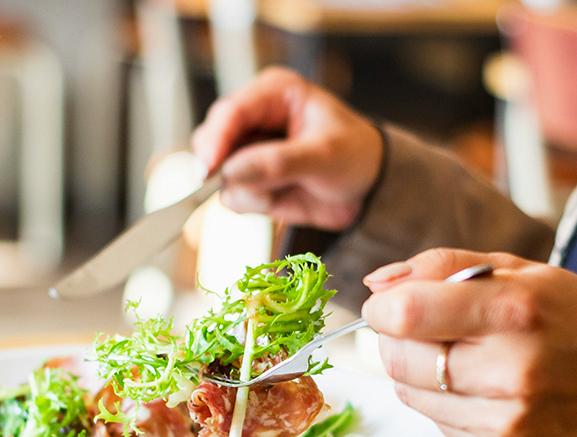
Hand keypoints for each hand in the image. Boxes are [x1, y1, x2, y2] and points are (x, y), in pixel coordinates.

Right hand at [191, 67, 382, 229]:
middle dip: (224, 168)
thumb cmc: (356, 157)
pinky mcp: (248, 179)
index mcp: (274, 93)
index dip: (216, 140)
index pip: (231, 111)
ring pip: (217, 172)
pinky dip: (251, 203)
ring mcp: (248, 150)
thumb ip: (279, 163)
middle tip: (249, 186)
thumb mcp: (325, 156)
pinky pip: (232, 196)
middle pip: (212, 139)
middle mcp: (255, 118)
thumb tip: (233, 173)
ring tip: (281, 191)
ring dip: (246, 189)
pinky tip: (278, 199)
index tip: (208, 169)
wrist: (368, 190)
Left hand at [360, 249, 576, 436]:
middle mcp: (510, 370)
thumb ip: (442, 267)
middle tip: (429, 328)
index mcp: (515, 310)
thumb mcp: (521, 270)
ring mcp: (504, 419)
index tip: (391, 304)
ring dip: (418, 371)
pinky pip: (434, 421)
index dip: (383, 307)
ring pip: (409, 392)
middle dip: (398, 338)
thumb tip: (378, 284)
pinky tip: (480, 386)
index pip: (407, 314)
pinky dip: (442, 401)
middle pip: (399, 358)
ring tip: (462, 356)